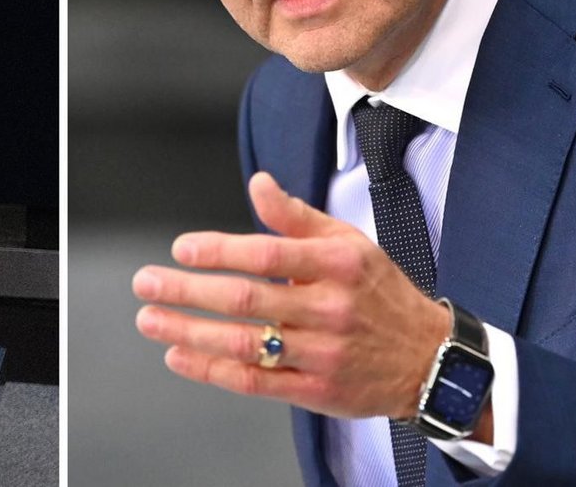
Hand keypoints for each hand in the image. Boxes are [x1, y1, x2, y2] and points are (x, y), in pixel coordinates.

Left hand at [133, 172, 455, 423]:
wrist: (429, 359)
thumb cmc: (378, 293)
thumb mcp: (348, 243)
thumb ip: (296, 216)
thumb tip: (258, 183)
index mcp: (338, 265)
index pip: (268, 254)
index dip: (220, 251)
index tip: (180, 250)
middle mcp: (330, 309)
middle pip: (248, 299)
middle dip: (188, 291)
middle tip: (146, 283)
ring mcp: (322, 354)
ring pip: (246, 344)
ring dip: (190, 332)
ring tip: (150, 319)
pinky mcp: (316, 390)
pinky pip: (255, 382)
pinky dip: (213, 370)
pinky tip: (179, 355)